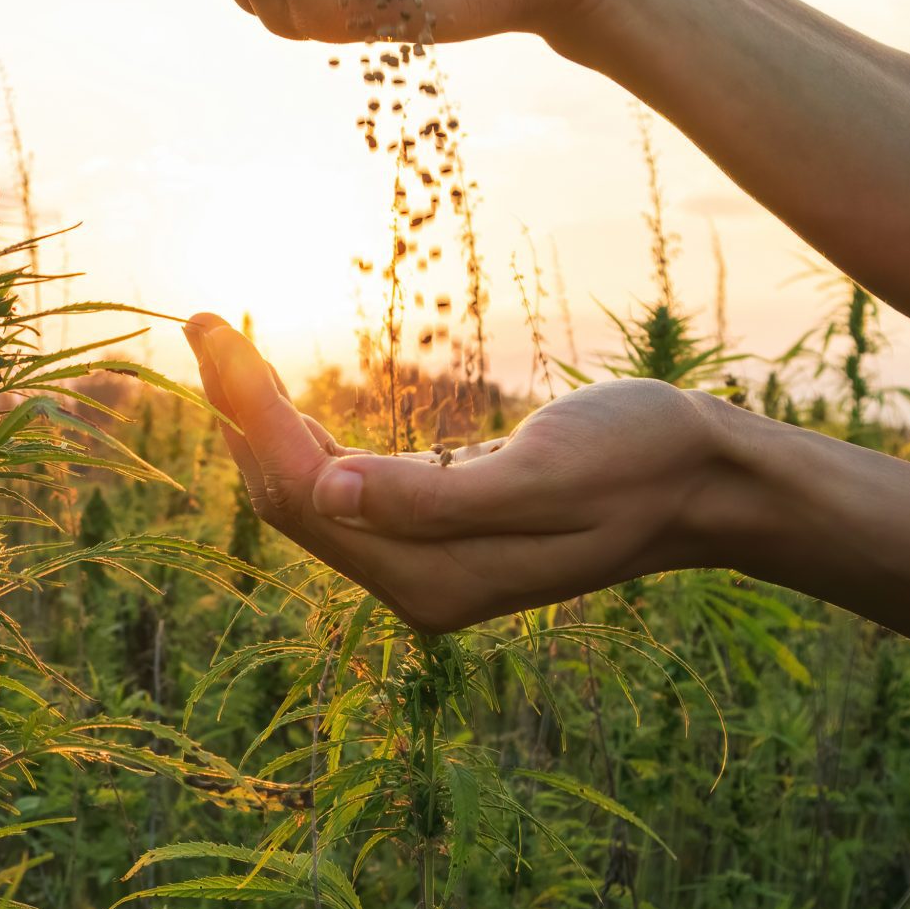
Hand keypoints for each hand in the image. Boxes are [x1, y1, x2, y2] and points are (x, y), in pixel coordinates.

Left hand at [185, 314, 739, 630]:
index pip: (303, 493)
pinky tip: (279, 397)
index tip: (210, 330)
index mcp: (435, 576)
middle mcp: (417, 585)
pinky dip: (304, 439)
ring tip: (221, 342)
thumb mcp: (548, 472)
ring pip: (311, 495)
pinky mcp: (437, 539)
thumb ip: (436, 496)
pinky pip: (346, 493)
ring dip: (262, 423)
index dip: (248, 413)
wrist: (709, 483)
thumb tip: (329, 490)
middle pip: (292, 498)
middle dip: (240, 411)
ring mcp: (425, 567)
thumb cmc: (644, 460)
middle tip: (200, 323)